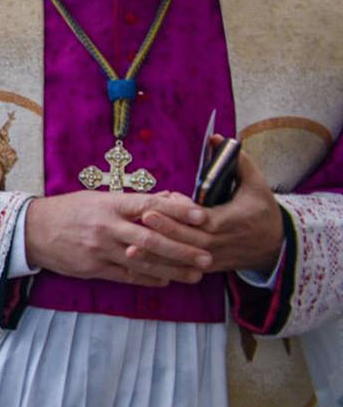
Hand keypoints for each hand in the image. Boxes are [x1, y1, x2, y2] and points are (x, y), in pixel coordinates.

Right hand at [24, 189, 211, 286]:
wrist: (31, 231)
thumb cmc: (69, 211)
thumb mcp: (98, 198)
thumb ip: (133, 202)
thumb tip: (170, 200)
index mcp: (109, 204)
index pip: (150, 206)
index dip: (179, 212)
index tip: (202, 217)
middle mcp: (106, 227)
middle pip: (152, 239)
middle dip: (183, 250)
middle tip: (207, 257)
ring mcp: (100, 250)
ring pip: (143, 262)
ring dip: (173, 270)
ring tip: (195, 275)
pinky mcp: (93, 268)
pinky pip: (127, 276)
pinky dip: (149, 279)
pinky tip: (166, 281)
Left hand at [133, 143, 284, 273]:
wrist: (276, 245)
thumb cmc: (263, 210)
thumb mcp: (257, 184)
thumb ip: (238, 162)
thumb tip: (217, 138)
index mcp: (233, 220)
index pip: (205, 220)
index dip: (183, 217)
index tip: (161, 208)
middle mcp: (222, 241)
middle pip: (190, 240)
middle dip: (165, 231)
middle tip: (141, 219)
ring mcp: (215, 257)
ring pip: (183, 258)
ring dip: (157, 255)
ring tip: (129, 248)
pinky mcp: (209, 267)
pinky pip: (183, 269)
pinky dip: (162, 267)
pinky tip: (140, 264)